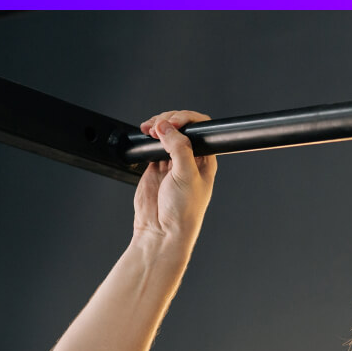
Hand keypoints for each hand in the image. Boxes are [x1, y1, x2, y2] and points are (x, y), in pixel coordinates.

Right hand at [133, 110, 217, 245]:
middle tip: (159, 126)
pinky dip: (148, 137)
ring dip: (157, 126)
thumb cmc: (183, 211)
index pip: (200, 129)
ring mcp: (172, 162)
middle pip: (181, 127)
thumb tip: (166, 127)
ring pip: (166, 133)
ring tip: (149, 130)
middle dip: (169, 120)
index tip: (174, 122)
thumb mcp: (186, 175)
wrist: (161, 231)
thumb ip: (178, 148)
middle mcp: (190, 159)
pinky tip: (145, 136)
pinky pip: (153, 145)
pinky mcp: (156, 166)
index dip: (187, 120)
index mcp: (205, 160)